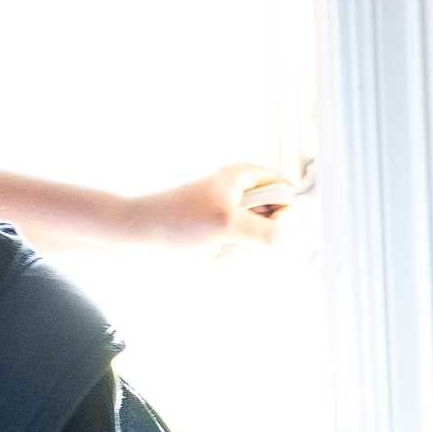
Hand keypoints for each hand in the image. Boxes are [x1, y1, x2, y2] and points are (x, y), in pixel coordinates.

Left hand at [140, 156, 311, 251]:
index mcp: (248, 175)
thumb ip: (266, 231)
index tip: (265, 227)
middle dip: (258, 237)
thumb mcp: (227, 225)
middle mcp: (243, 191)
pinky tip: (209, 253)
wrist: (140, 231)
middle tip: (232, 235)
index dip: (284, 215)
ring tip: (215, 245)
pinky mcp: (221, 232)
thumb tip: (292, 238)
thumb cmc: (178, 220)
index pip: (289, 195)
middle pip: (276, 220)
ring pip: (259, 240)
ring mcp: (233, 213)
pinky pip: (240, 250)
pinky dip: (227, 256)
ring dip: (240, 250)